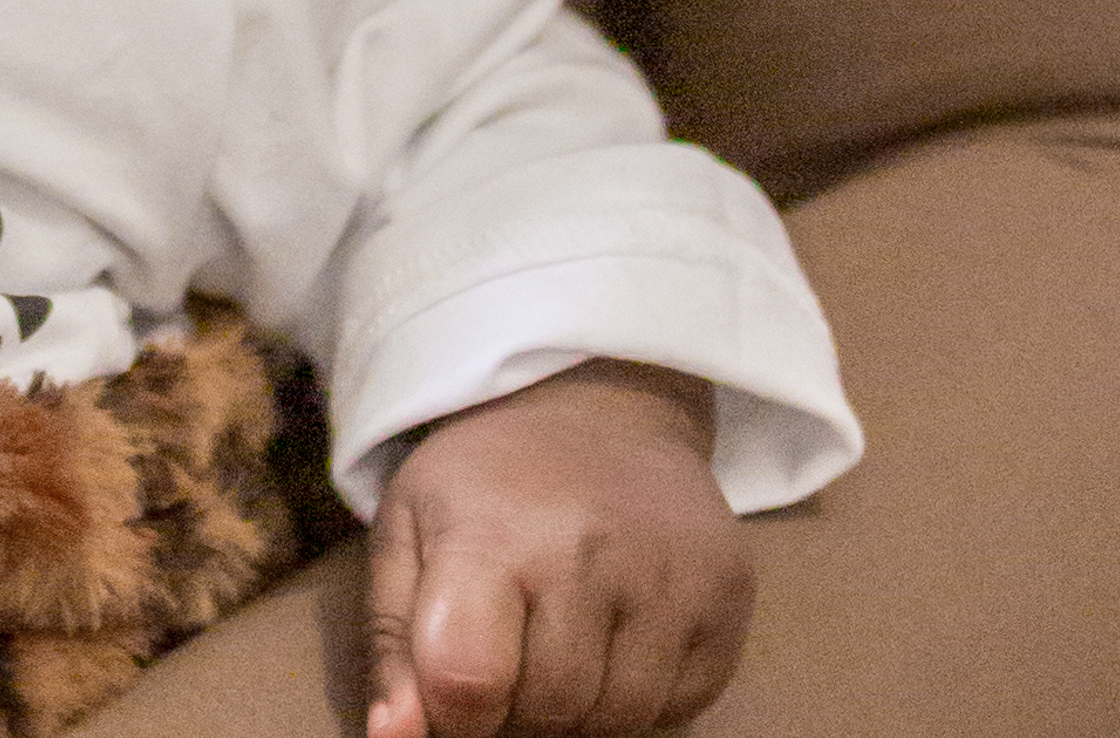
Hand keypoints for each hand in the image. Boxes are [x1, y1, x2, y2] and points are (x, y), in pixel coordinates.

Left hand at [363, 363, 750, 737]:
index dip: (454, 709)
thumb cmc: (484, 484)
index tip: (454, 680)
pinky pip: (676, 710)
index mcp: (491, 533)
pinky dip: (637, 697)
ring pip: (615, 721)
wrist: (595, 414)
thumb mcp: (407, 535)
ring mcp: (668, 579)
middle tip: (509, 644)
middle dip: (517, 704)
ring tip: (557, 639)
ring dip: (578, 708)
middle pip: (546, 711)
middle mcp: (587, 553)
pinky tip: (615, 635)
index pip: (468, 682)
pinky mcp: (725, 602)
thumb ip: (393, 648)